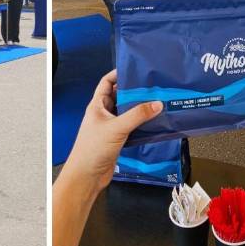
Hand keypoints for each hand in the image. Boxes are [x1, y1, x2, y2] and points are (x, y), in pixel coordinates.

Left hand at [62, 71, 162, 193]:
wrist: (87, 176)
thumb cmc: (93, 149)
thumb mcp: (116, 128)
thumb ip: (137, 115)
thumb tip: (157, 103)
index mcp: (97, 105)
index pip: (106, 82)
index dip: (118, 74)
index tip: (134, 69)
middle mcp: (103, 114)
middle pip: (120, 97)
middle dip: (134, 92)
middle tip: (152, 86)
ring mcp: (110, 127)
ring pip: (127, 113)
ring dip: (140, 109)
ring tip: (157, 102)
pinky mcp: (117, 139)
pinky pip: (131, 127)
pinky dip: (141, 124)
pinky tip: (154, 123)